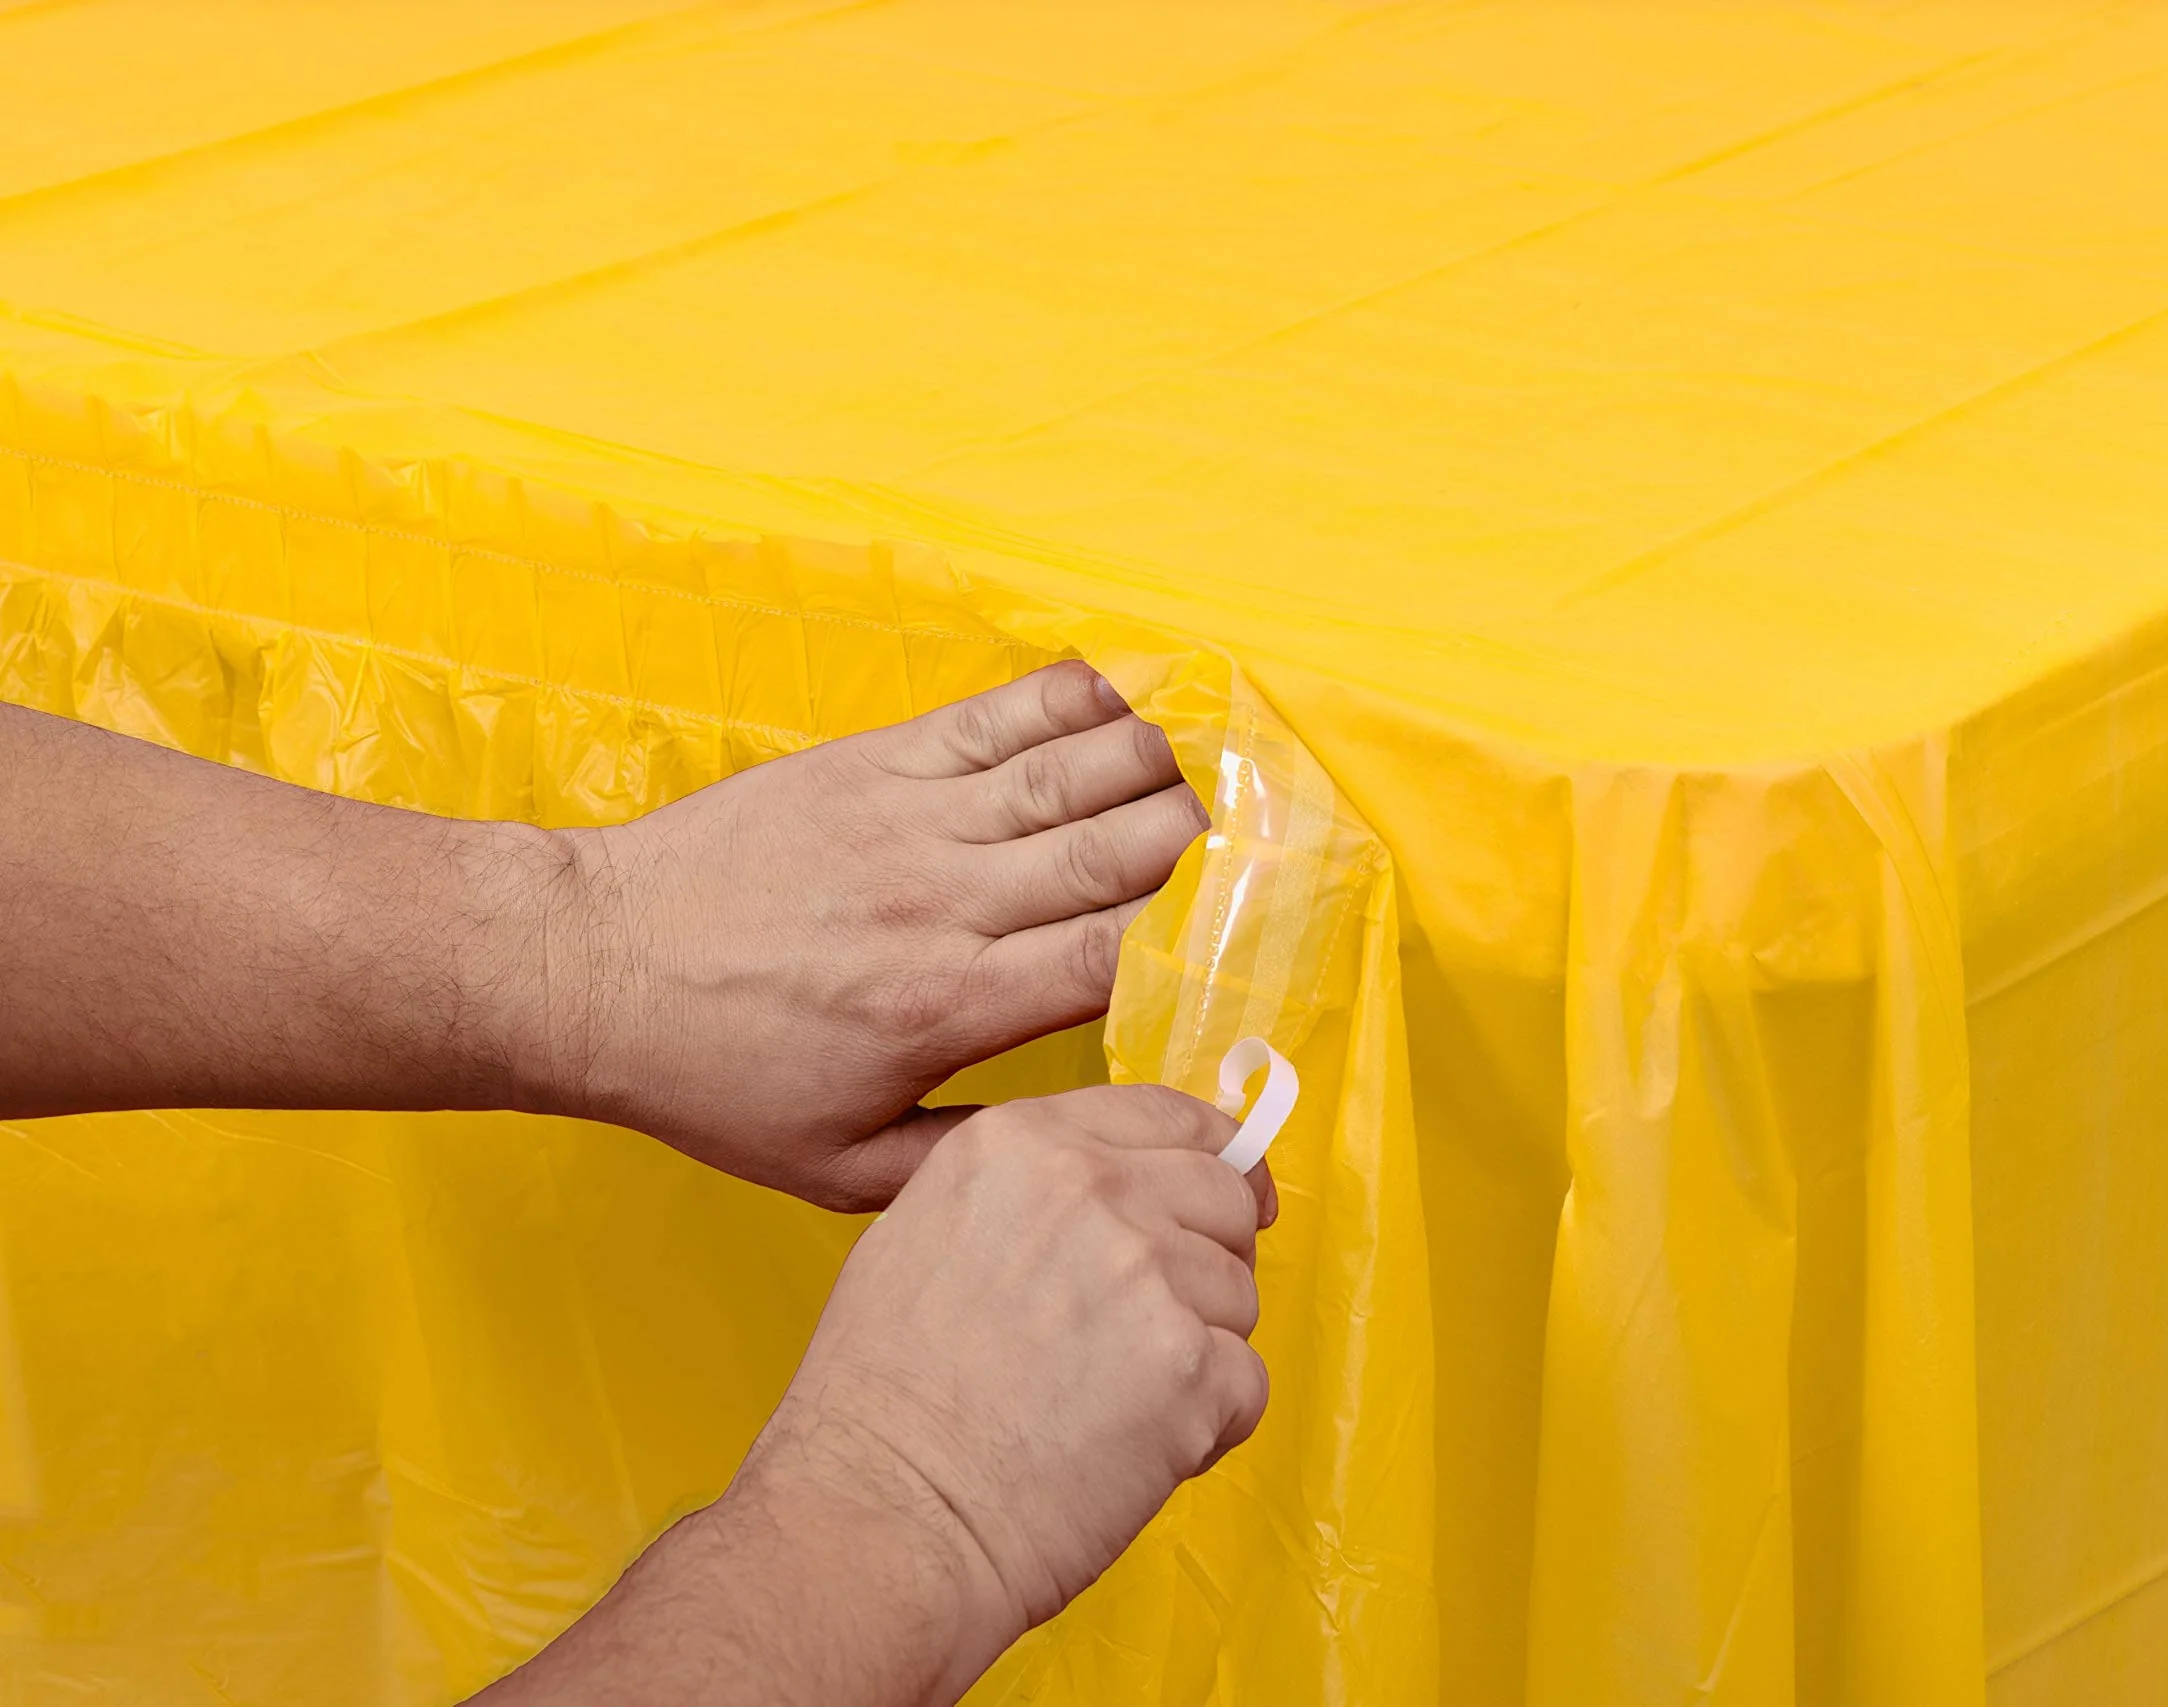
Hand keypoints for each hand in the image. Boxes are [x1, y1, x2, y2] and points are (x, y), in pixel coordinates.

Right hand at [474, 1086, 1274, 1706]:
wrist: (878, 1519)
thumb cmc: (884, 1405)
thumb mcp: (928, 1233)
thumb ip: (1034, 1194)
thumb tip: (1132, 1192)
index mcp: (1022, 1144)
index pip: (1171, 1116)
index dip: (1217, 1159)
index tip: (1236, 1193)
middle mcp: (1092, 1188)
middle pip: (1225, 1198)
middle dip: (1210, 1263)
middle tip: (1150, 1334)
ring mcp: (1147, 1274)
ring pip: (1238, 1296)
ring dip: (1198, 1354)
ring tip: (1106, 1407)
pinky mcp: (1189, 1366)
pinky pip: (1245, 1383)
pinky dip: (1208, 1428)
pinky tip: (1128, 1452)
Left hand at [536, 663, 1208, 1209]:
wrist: (589, 969)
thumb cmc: (714, 1079)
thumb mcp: (839, 1171)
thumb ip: (968, 1158)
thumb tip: (1080, 1146)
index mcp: (948, 1007)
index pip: (1115, 957)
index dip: (1202, 940)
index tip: (1262, 936)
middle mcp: (944, 903)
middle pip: (1120, 850)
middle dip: (1212, 840)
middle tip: (1282, 833)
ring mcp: (910, 820)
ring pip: (1074, 772)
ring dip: (1167, 759)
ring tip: (1236, 757)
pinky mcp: (872, 763)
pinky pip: (997, 717)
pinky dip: (1075, 698)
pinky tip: (1133, 694)